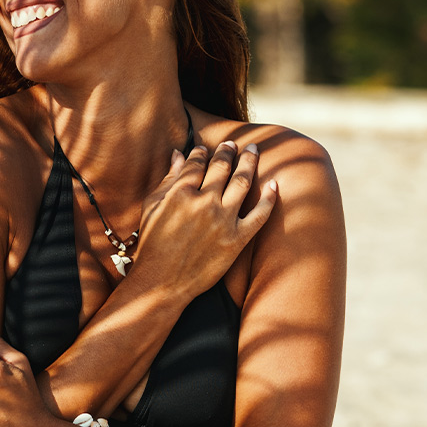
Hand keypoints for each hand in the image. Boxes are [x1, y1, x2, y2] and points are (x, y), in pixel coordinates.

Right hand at [133, 140, 277, 299]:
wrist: (162, 282)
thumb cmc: (152, 245)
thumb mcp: (152, 208)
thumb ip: (168, 179)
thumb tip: (179, 154)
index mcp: (181, 193)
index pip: (198, 163)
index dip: (203, 152)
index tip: (207, 148)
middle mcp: (204, 202)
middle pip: (223, 167)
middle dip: (229, 151)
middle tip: (234, 144)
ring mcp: (223, 221)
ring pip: (243, 182)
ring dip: (250, 162)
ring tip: (254, 151)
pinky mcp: (237, 240)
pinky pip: (260, 214)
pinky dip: (270, 198)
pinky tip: (274, 184)